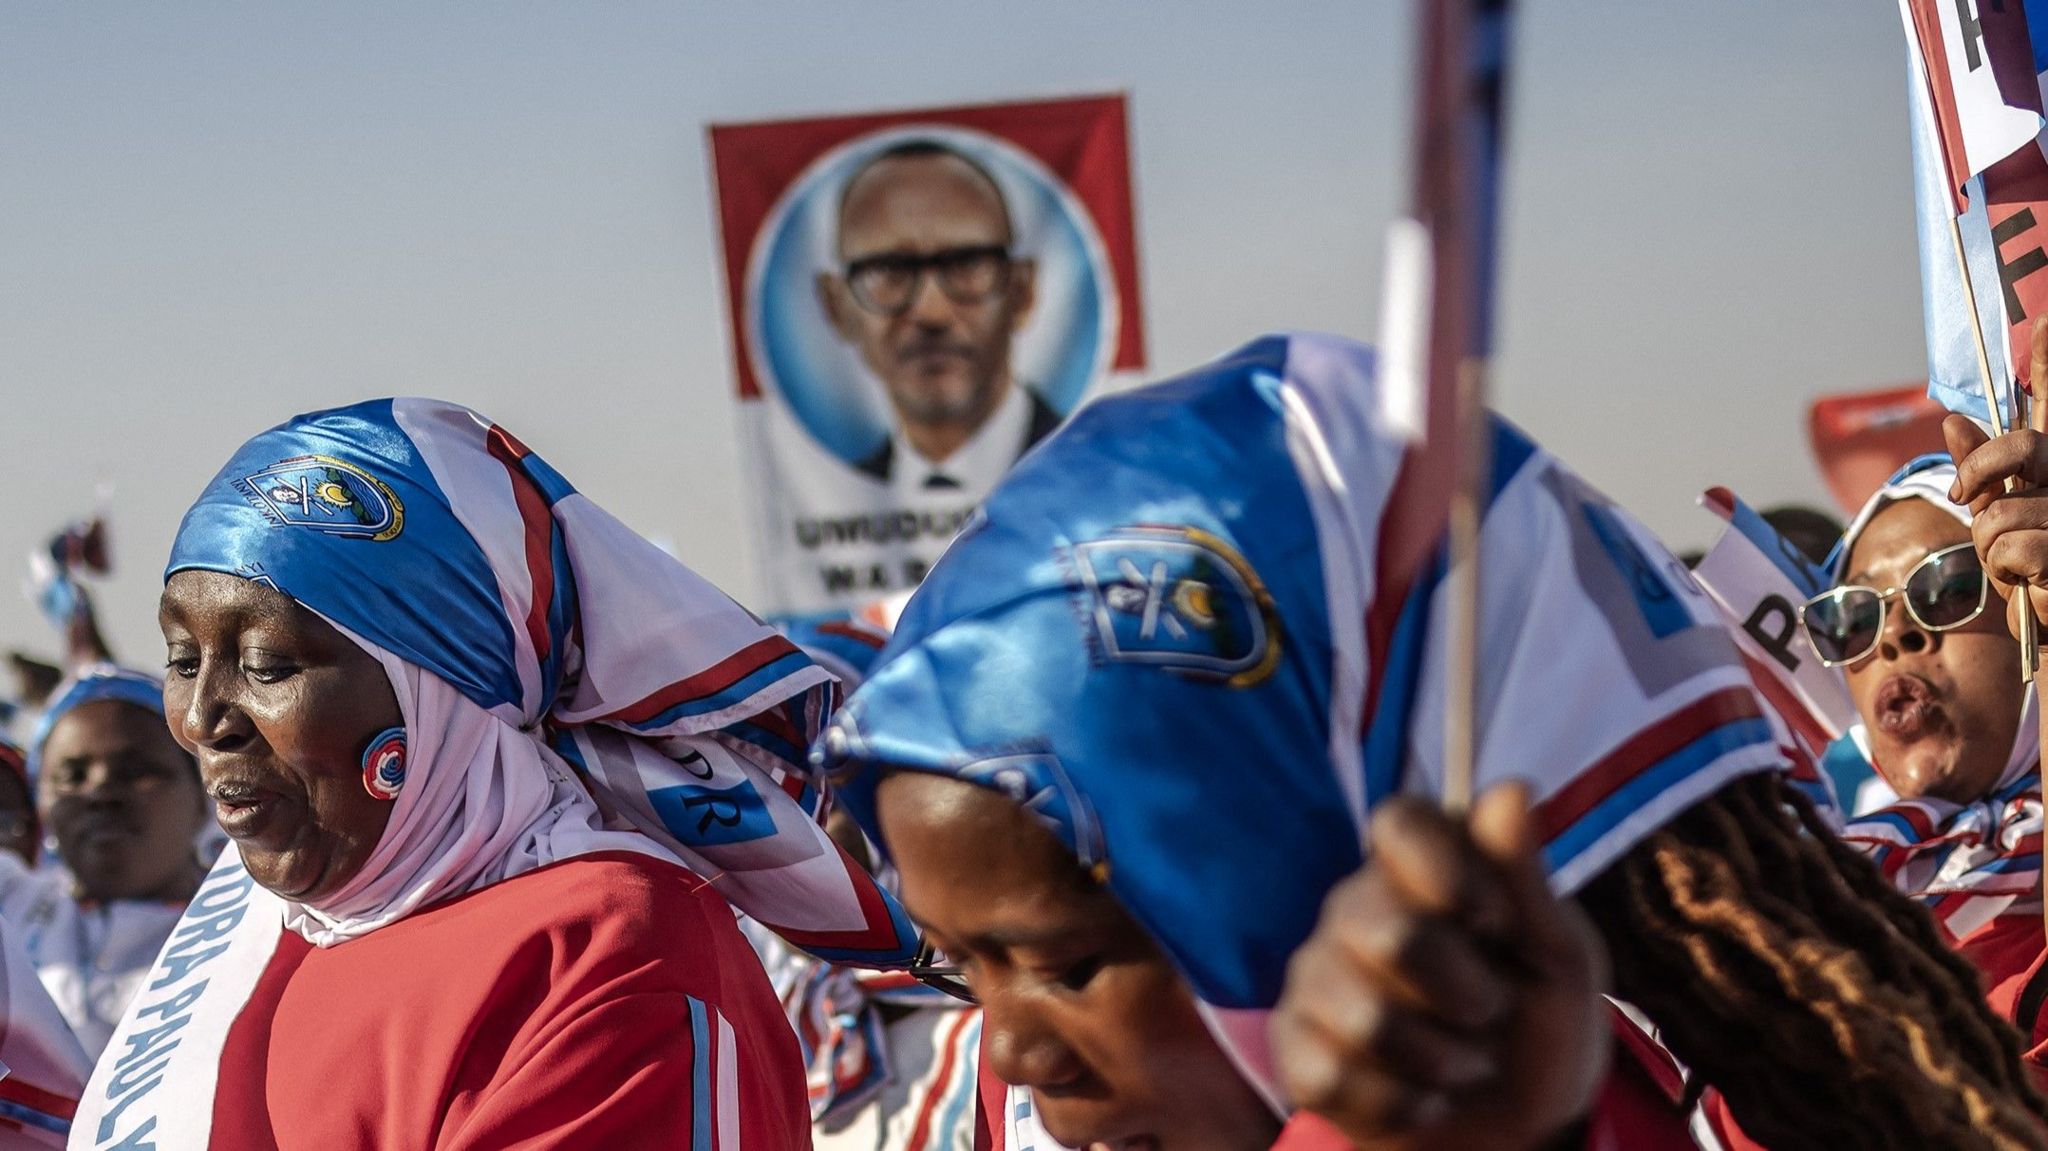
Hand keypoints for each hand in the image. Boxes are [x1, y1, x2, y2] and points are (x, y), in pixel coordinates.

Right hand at [1268, 782, 1608, 1150]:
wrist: (1518, 1129)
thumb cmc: (1539, 1026)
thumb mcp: (1560, 958)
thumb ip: (1528, 880)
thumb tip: (1512, 788)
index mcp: (1421, 871)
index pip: (1399, 820)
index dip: (1446, 868)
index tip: (1494, 922)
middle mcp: (1355, 910)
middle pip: (1391, 932)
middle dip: (1466, 992)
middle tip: (1492, 1012)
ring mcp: (1315, 977)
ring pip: (1364, 1016)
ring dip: (1442, 1060)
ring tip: (1461, 1064)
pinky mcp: (1294, 1046)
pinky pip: (1333, 1074)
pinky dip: (1402, 1104)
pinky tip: (1420, 1098)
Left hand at [1946, 316, 2047, 640]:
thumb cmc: (2030, 568)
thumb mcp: (1998, 514)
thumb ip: (1982, 472)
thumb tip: (1952, 420)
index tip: (2045, 319)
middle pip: (2020, 449)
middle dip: (1980, 475)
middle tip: (1967, 498)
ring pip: (1999, 512)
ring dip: (1990, 547)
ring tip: (2017, 564)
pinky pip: (2011, 550)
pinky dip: (2005, 572)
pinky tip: (2029, 583)